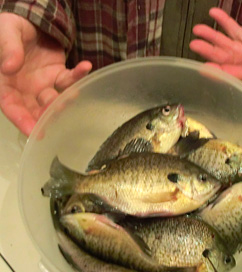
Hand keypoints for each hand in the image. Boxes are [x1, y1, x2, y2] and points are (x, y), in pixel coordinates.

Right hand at [0, 13, 91, 135]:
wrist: (29, 22)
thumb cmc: (10, 28)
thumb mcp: (6, 32)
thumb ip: (7, 49)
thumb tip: (9, 68)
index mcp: (6, 84)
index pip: (11, 106)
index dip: (22, 120)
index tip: (34, 133)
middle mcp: (26, 90)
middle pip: (36, 108)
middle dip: (47, 114)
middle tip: (57, 111)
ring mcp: (44, 84)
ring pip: (55, 98)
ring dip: (64, 99)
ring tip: (72, 94)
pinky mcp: (59, 76)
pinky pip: (69, 78)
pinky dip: (79, 74)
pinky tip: (86, 67)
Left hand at [189, 5, 241, 83]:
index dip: (225, 72)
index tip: (207, 69)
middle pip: (231, 60)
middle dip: (212, 52)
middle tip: (195, 45)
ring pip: (230, 45)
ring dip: (214, 36)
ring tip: (198, 29)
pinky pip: (235, 31)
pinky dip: (225, 22)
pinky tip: (214, 15)